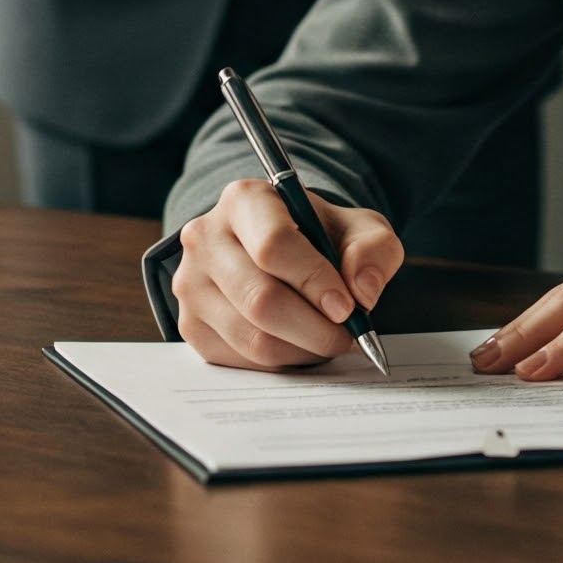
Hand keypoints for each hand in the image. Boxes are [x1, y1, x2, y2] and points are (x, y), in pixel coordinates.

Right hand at [174, 178, 403, 371]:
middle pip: (260, 299)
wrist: (279, 249)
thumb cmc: (318, 236)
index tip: (347, 307)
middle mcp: (206, 237)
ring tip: (329, 339)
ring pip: (251, 337)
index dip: (315, 282)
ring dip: (301, 349)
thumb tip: (363, 289)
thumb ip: (372, 249)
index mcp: (244, 200)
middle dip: (314, 328)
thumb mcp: (357, 227)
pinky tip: (300, 345)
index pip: (273, 246)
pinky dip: (280, 361)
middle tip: (346, 336)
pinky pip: (239, 360)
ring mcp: (191, 283)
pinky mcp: (190, 323)